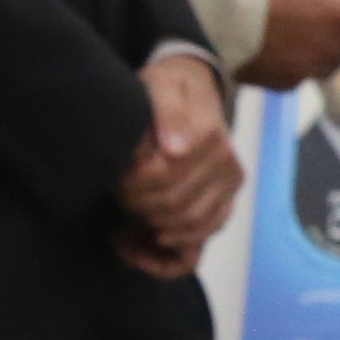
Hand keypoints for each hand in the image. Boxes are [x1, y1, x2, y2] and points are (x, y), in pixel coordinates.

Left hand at [111, 49, 243, 273]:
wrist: (191, 91)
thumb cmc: (168, 88)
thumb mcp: (161, 85)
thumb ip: (167, 112)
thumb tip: (176, 150)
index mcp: (212, 138)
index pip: (167, 176)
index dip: (133, 183)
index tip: (111, 177)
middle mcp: (227, 167)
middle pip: (176, 204)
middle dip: (137, 205)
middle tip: (113, 194)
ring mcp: (228, 190)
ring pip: (190, 227)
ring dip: (150, 231)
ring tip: (120, 223)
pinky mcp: (222, 206)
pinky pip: (203, 241)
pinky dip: (169, 254)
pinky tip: (140, 246)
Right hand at [243, 0, 339, 93]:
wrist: (211, 20)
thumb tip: (324, 9)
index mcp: (337, 17)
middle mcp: (330, 48)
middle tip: (327, 27)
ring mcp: (308, 70)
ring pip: (329, 66)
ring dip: (321, 55)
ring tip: (291, 38)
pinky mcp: (285, 85)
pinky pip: (300, 77)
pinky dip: (292, 67)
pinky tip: (270, 52)